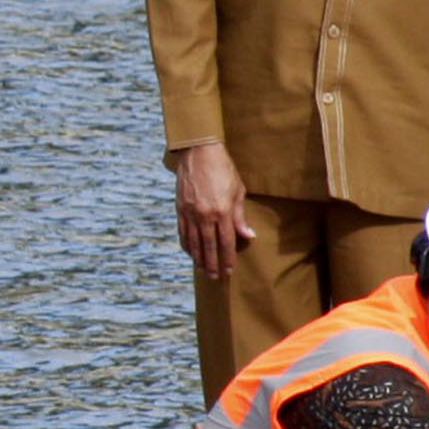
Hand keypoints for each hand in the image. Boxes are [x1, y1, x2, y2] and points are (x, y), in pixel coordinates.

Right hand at [172, 140, 250, 279]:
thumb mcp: (237, 190)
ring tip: (202, 270)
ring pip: (194, 242)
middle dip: (212, 264)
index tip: (229, 270)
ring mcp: (190, 213)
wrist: (199, 152)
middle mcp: (205, 215)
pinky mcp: (180, 208)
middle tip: (215, 277)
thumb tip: (248, 236)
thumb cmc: (223, 169)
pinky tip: (191, 253)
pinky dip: (187, 245)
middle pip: (209, 247)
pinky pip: (183, 232)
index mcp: (222, 211)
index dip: (228, 258)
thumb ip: (240, 216)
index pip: (226, 242)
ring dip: (199, 258)